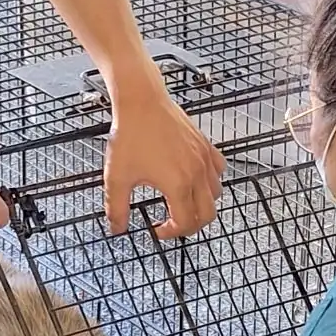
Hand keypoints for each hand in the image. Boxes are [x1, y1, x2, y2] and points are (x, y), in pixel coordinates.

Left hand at [104, 82, 225, 237]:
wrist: (141, 101)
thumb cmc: (131, 134)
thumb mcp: (117, 176)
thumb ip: (117, 207)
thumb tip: (117, 227)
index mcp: (177, 184)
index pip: (186, 223)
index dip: (172, 233)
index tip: (158, 229)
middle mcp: (196, 173)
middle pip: (207, 214)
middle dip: (191, 225)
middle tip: (174, 224)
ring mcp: (204, 158)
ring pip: (216, 193)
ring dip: (202, 204)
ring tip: (183, 202)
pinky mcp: (205, 144)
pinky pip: (219, 169)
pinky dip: (211, 180)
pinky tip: (195, 178)